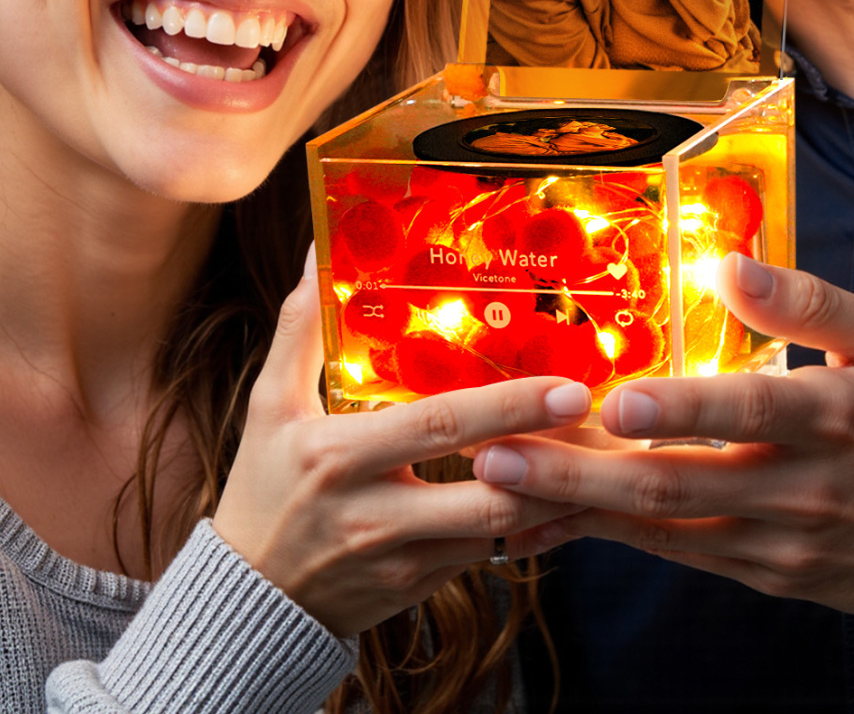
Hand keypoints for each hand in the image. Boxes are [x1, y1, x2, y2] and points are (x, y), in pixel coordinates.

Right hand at [212, 247, 590, 636]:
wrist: (249, 601)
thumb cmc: (263, 486)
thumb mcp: (268, 404)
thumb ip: (299, 329)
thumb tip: (315, 251)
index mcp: (340, 455)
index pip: (438, 426)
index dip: (508, 406)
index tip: (566, 385)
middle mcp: (376, 513)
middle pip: (487, 490)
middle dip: (554, 459)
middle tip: (604, 420)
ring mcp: (403, 560)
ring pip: (498, 530)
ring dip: (553, 494)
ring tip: (599, 454)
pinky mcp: (421, 589)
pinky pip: (488, 555)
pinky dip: (529, 524)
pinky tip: (563, 493)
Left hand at [472, 253, 853, 634]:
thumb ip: (808, 300)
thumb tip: (725, 264)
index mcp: (836, 416)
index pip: (747, 411)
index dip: (680, 410)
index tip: (613, 403)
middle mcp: (800, 487)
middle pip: (679, 484)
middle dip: (580, 471)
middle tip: (499, 452)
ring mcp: (781, 541)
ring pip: (665, 529)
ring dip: (579, 507)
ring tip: (500, 487)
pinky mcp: (768, 575)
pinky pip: (680, 555)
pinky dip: (615, 537)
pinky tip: (557, 519)